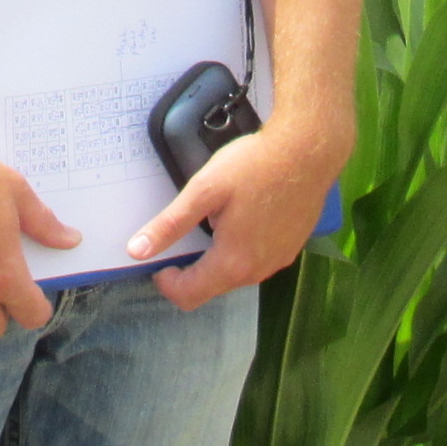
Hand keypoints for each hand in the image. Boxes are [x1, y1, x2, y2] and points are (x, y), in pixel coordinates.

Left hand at [126, 119, 345, 311]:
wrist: (309, 150)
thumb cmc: (256, 165)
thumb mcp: (205, 189)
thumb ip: (171, 224)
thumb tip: (137, 251)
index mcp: (233, 262)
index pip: (189, 296)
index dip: (168, 283)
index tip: (160, 261)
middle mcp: (258, 271)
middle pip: (213, 288)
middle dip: (192, 270)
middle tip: (184, 235)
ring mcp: (279, 261)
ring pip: (237, 275)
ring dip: (218, 260)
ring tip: (215, 220)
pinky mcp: (292, 247)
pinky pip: (258, 261)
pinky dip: (242, 251)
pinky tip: (242, 218)